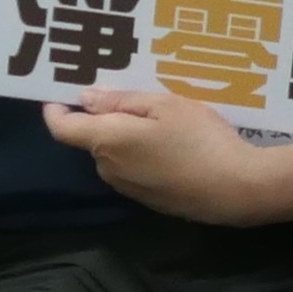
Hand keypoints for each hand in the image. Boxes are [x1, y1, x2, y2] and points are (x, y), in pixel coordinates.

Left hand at [40, 86, 292, 222]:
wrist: (236, 190)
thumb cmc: (199, 139)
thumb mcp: (164, 106)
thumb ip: (120, 101)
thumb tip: (85, 99)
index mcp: (105, 141)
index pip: (61, 128)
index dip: (56, 110)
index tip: (63, 92)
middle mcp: (108, 168)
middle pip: (93, 138)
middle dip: (106, 118)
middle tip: (138, 96)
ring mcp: (128, 188)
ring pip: (115, 154)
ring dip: (128, 136)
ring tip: (164, 119)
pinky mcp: (149, 199)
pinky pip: (134, 169)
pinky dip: (144, 154)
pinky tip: (175, 146)